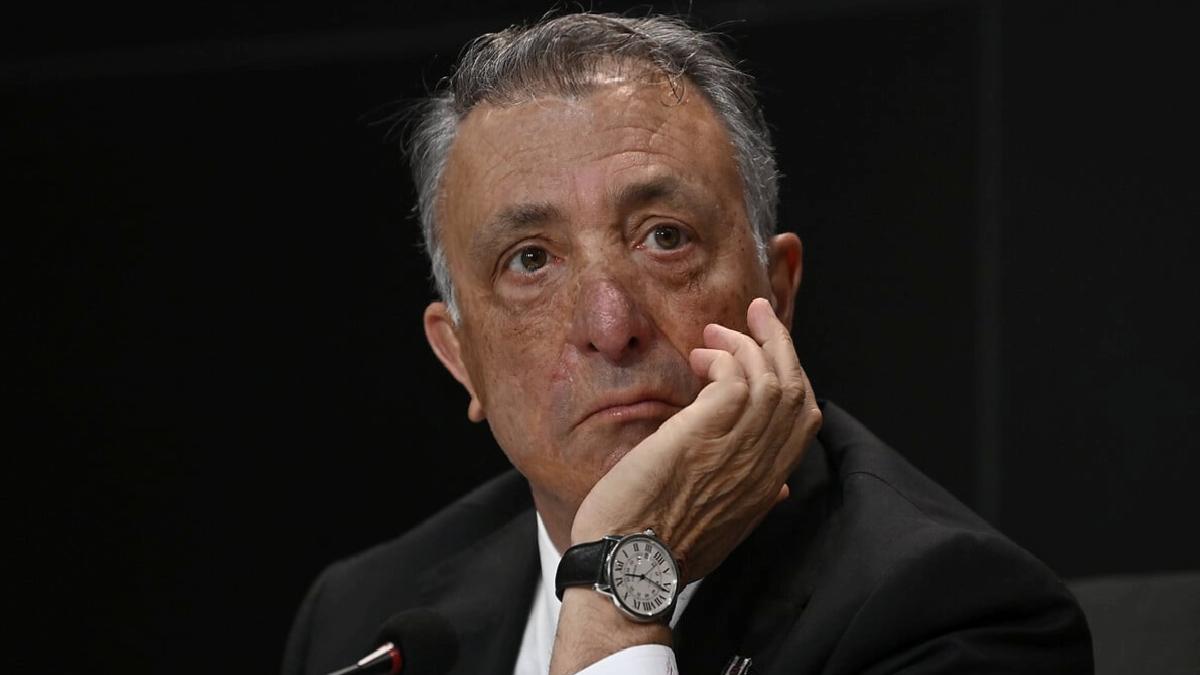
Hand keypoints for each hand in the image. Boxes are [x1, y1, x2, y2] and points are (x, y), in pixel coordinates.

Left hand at [571, 297, 821, 581]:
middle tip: (757, 313)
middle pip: (796, 389)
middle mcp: (763, 465)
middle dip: (779, 343)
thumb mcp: (724, 530)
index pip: (804, 419)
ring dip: (746, 343)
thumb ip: (754, 502)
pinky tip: (701, 358)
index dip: (793, 376)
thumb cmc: (661, 550)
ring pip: (771, 377)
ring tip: (716, 333)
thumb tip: (778, 490)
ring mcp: (737, 449)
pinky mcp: (704, 434)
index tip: (772, 351)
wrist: (628, 564)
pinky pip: (735, 378)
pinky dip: (724, 358)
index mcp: (768, 486)